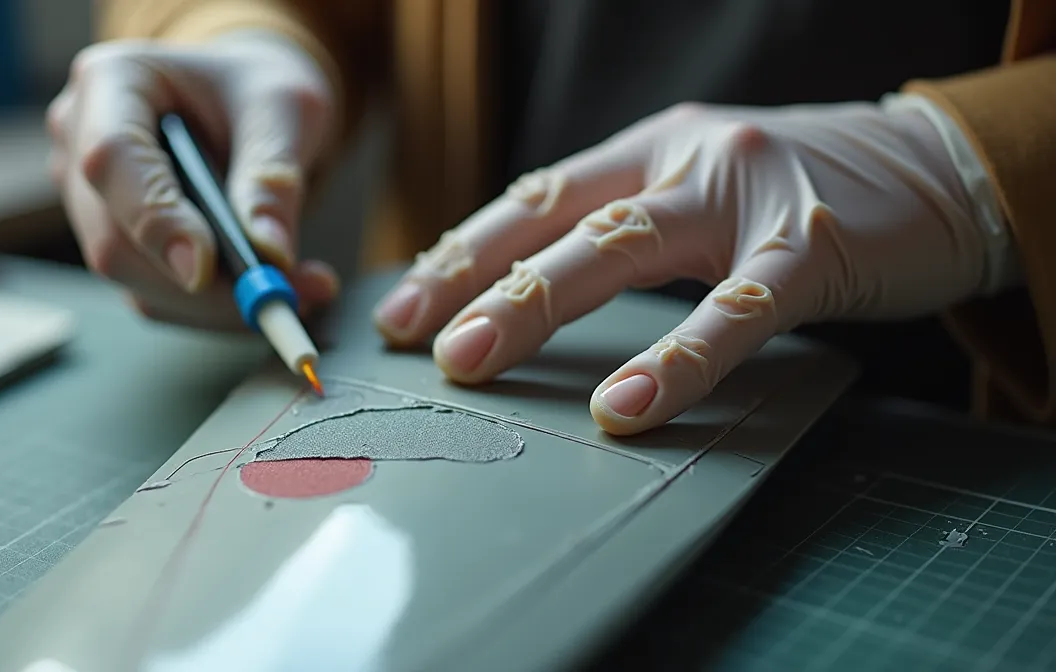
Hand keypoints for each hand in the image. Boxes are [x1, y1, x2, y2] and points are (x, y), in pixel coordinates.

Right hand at [48, 32, 339, 329]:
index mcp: (112, 81)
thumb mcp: (284, 108)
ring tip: (301, 289)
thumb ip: (274, 172)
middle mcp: (80, 140)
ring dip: (217, 304)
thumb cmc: (258, 90)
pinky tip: (274, 290)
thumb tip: (269, 251)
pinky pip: (155, 296)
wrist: (248, 102)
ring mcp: (89, 199)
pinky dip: (216, 308)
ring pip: (134, 279)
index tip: (204, 270)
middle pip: (114, 238)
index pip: (111, 159)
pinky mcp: (117, 243)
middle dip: (199, 285)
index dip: (153, 219)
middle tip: (282, 295)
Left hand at [373, 100, 1008, 434]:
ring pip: (623, 245)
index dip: (463, 251)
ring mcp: (745, 196)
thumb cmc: (803, 196)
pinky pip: (734, 311)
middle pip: (557, 216)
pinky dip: (676, 360)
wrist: (941, 171)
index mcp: (650, 150)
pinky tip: (625, 406)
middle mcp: (684, 159)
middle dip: (476, 278)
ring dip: (536, 303)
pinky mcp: (811, 245)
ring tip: (475, 363)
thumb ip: (629, 229)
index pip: (534, 198)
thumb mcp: (701, 192)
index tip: (403, 310)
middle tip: (413, 340)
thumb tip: (532, 296)